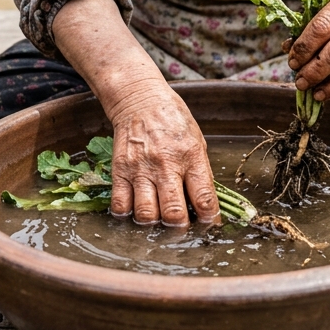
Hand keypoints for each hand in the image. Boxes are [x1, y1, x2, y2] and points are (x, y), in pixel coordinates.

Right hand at [52, 0, 221, 226]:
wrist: (140, 99)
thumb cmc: (173, 120)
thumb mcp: (197, 141)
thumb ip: (200, 173)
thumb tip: (205, 206)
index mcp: (191, 156)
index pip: (204, 199)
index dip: (209, 220)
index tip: (208, 226)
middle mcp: (166, 165)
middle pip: (174, 214)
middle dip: (181, 229)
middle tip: (182, 229)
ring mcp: (140, 169)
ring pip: (146, 214)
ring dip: (154, 224)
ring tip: (159, 221)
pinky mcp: (120, 170)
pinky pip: (121, 205)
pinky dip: (128, 215)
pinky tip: (136, 211)